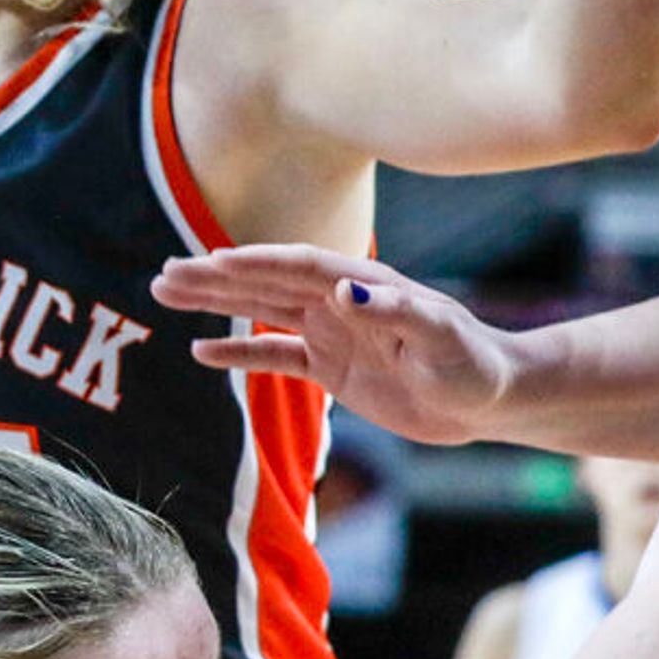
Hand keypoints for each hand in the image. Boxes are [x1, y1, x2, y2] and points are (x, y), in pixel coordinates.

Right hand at [153, 245, 517, 446]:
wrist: (494, 397)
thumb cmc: (475, 364)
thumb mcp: (441, 338)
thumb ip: (396, 310)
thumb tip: (343, 288)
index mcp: (366, 284)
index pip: (300, 266)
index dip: (256, 262)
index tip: (211, 261)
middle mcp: (342, 301)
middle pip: (268, 282)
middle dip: (216, 277)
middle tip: (164, 274)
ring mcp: (334, 332)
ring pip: (261, 312)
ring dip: (215, 304)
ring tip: (165, 294)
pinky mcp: (332, 368)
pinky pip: (275, 357)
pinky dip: (239, 351)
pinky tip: (200, 352)